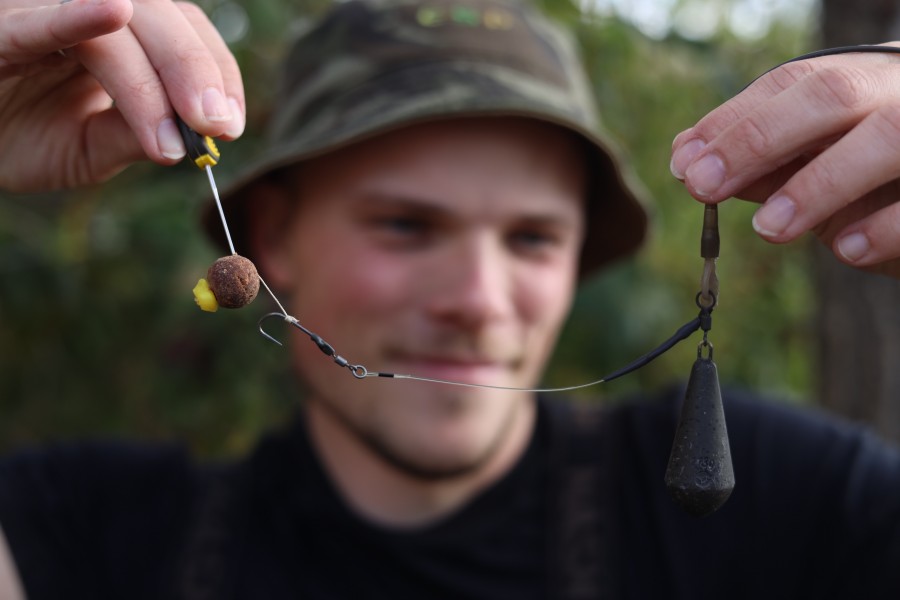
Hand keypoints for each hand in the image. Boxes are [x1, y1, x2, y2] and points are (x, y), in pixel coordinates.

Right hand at [0, 0, 243, 191]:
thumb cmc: (15, 129)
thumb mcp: (86, 147)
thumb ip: (133, 137)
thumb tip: (192, 142)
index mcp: (117, 29)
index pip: (185, 31)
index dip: (217, 72)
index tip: (230, 125)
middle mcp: (83, 7)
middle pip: (159, 17)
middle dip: (195, 73)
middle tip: (216, 129)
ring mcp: (38, 10)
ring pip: (114, 26)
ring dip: (149, 78)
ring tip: (172, 134)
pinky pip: (33, 21)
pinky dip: (72, 18)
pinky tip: (110, 12)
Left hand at [670, 44, 899, 278]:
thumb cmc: (876, 169)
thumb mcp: (817, 162)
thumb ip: (764, 163)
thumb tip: (689, 164)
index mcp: (857, 80)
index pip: (789, 84)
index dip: (733, 121)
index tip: (684, 164)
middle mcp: (897, 92)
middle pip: (831, 95)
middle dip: (759, 139)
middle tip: (703, 186)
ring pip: (886, 137)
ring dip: (819, 184)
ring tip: (768, 229)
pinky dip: (886, 226)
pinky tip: (845, 251)